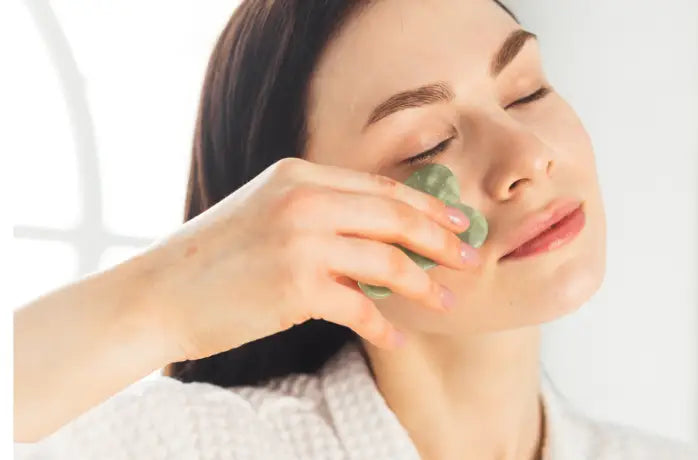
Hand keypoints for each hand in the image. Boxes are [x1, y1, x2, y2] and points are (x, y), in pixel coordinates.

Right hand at [141, 157, 479, 360]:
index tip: (456, 223)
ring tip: (445, 302)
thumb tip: (378, 236)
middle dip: (440, 240)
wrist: (156, 295)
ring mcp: (300, 243)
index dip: (426, 206)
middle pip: (394, 216)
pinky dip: (383, 325)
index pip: (380, 187)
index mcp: (298, 176)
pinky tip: (394, 337)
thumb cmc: (213, 259)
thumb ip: (318, 212)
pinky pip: (360, 307)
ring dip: (423, 285)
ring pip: (387, 261)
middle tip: (470, 258)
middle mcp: (302, 201)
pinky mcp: (295, 288)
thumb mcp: (265, 212)